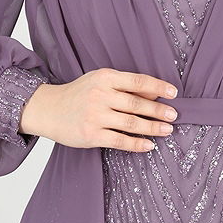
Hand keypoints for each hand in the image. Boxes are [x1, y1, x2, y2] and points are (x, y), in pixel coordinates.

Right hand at [18, 67, 178, 151]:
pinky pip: (120, 141)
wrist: (48, 109)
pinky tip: (149, 145)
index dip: (158, 87)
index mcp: (105, 78)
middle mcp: (100, 95)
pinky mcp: (91, 135)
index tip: (174, 93)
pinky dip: (137, 144)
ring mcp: (95, 116)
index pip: (138, 81)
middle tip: (174, 115)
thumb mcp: (99, 82)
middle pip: (137, 104)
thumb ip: (125, 86)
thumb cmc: (78, 94)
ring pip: (131, 123)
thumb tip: (155, 93)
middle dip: (158, 110)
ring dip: (152, 127)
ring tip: (167, 130)